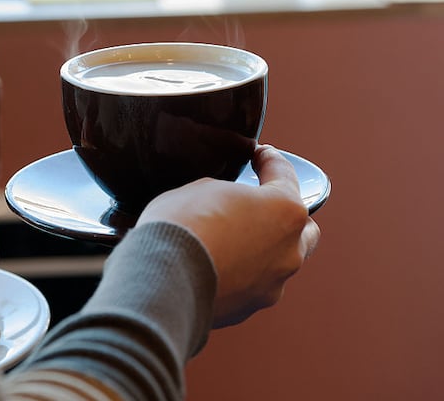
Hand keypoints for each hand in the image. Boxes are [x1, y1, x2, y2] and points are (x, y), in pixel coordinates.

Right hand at [136, 145, 320, 327]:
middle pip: (302, 228)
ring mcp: (272, 284)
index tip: (262, 155)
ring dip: (262, 250)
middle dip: (283, 216)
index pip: (284, 173)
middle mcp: (290, 249)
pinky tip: (215, 268)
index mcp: (285, 209)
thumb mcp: (201, 188)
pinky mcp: (249, 308)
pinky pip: (251, 286)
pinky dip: (239, 275)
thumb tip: (224, 203)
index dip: (269, 159)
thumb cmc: (181, 226)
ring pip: (279, 262)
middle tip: (257, 207)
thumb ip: (225, 192)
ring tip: (231, 243)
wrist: (162, 279)